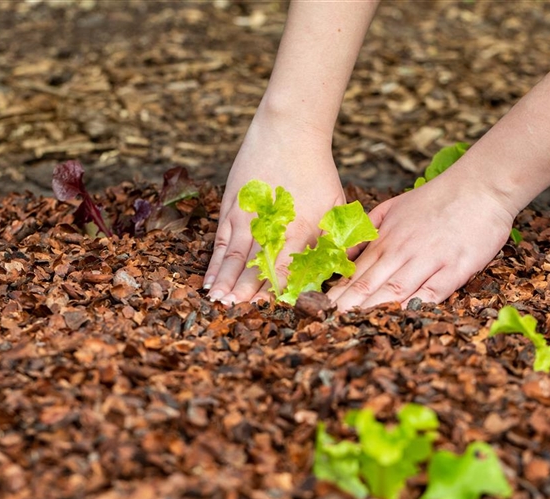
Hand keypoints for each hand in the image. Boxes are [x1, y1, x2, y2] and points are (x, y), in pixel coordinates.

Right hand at [204, 112, 345, 304]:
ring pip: (233, 257)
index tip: (271, 313)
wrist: (288, 132)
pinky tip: (209, 281)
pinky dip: (214, 264)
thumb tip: (341, 271)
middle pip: (255, 267)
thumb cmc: (317, 172)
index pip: (287, 269)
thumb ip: (337, 239)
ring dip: (225, 282)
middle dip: (245, 294)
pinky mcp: (231, 209)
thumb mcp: (336, 205)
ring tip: (217, 303)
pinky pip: (220, 243)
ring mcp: (246, 217)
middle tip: (234, 315)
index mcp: (299, 228)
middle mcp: (270, 225)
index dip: (277, 293)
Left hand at [327, 171, 516, 310]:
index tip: (317, 309)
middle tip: (323, 324)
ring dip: (369, 310)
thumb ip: (367, 230)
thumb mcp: (392, 208)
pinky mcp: (455, 268)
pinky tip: (397, 321)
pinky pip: (431, 293)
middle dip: (343, 307)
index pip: (353, 272)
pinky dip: (413, 307)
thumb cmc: (436, 199)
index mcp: (385, 240)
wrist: (480, 185)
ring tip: (348, 326)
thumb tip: (342, 252)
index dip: (334, 293)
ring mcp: (427, 260)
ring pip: (393, 291)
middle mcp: (401, 252)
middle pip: (366, 285)